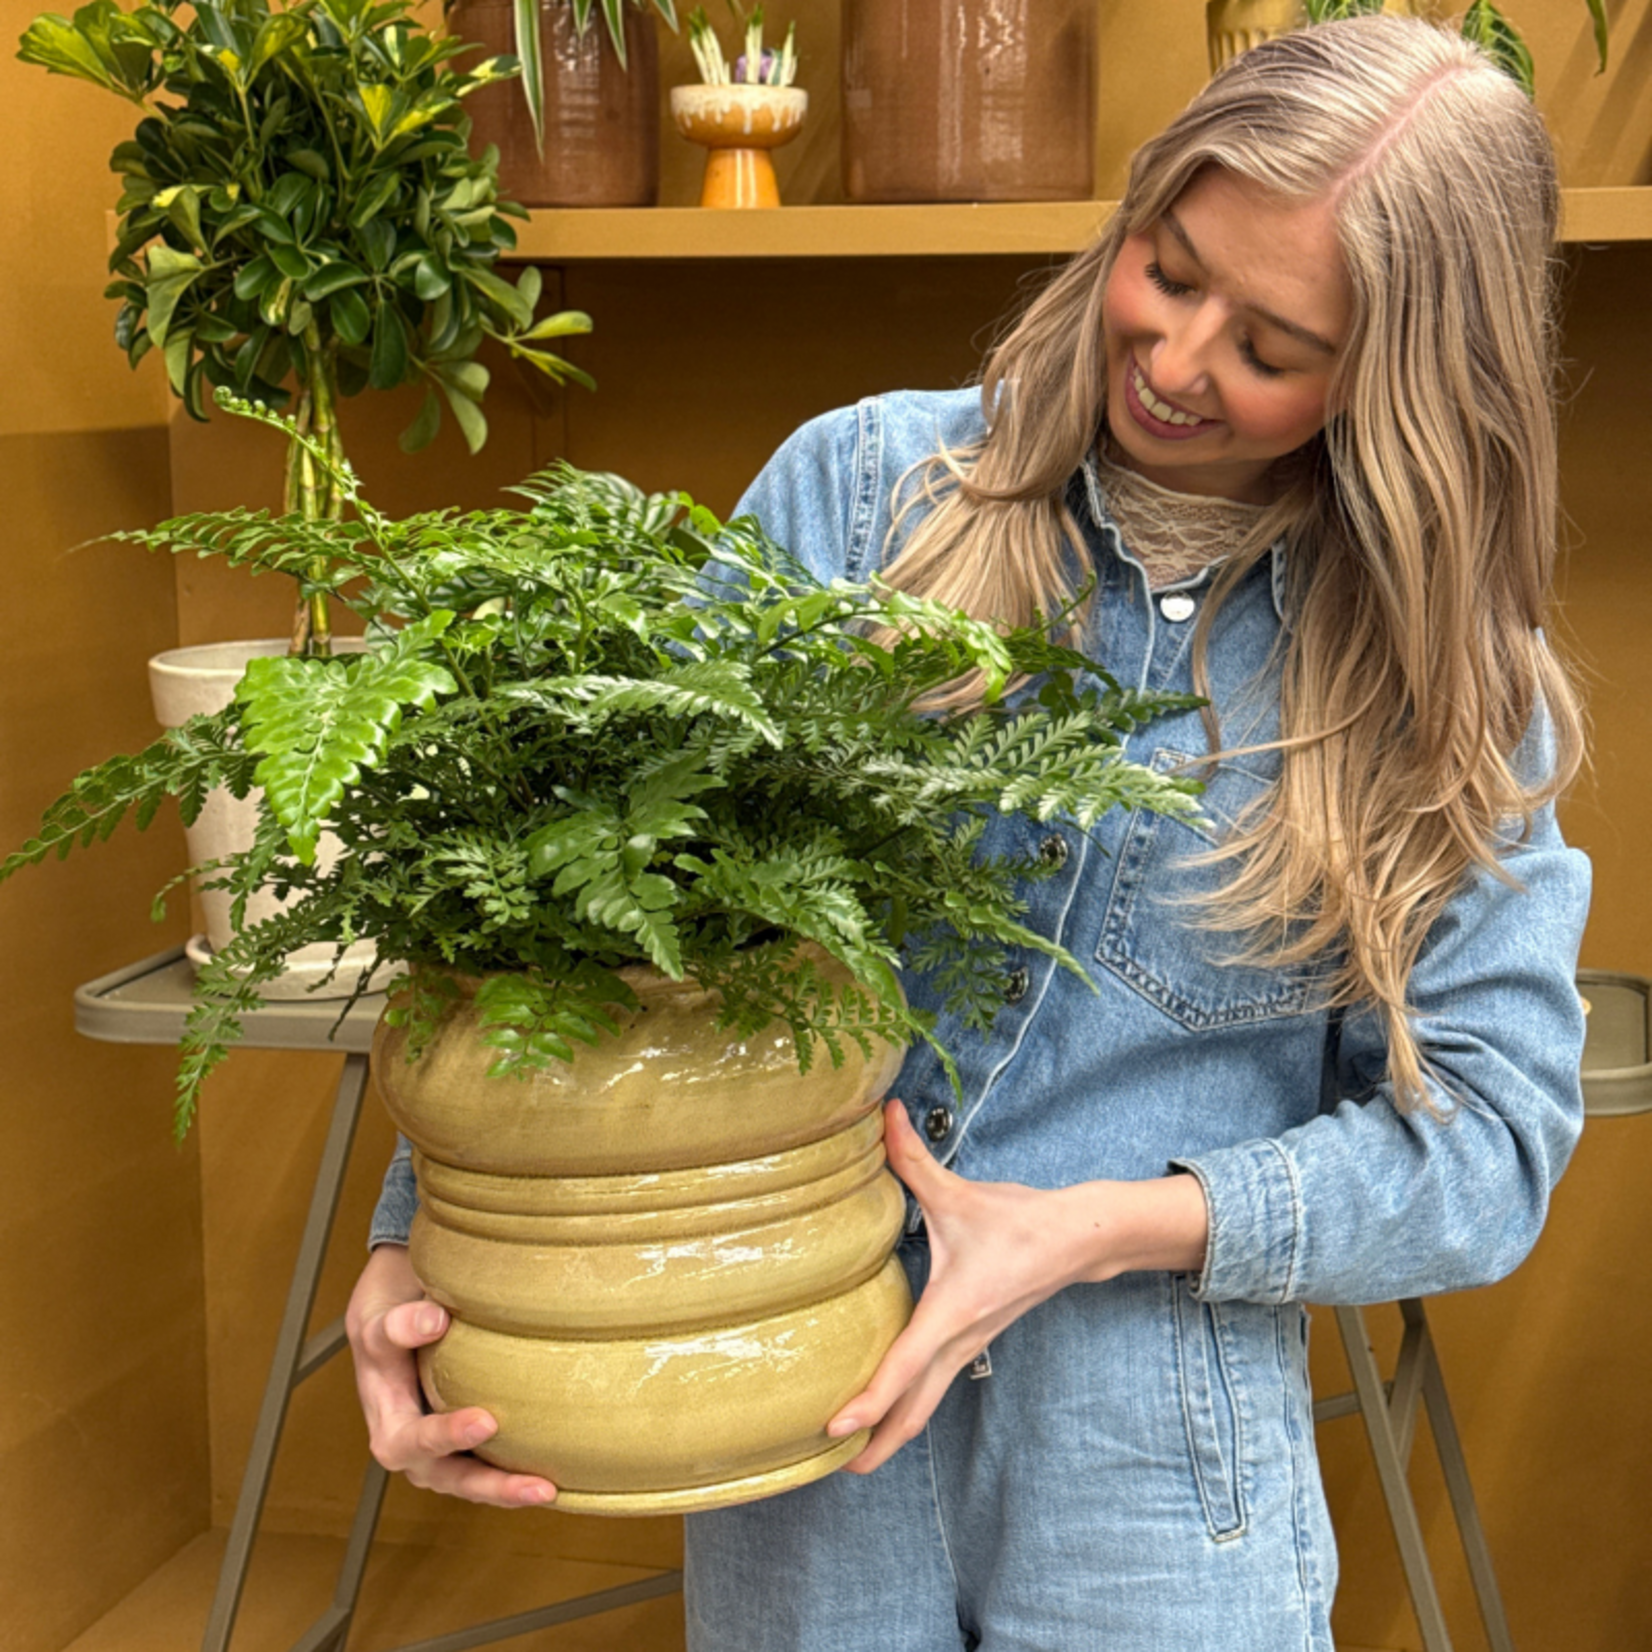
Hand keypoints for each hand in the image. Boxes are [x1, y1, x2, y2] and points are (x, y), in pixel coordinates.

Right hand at [345, 1243, 556, 1506]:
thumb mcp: (382, 1323)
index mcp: (390, 1430)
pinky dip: (519, 1476)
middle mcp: (416, 1456)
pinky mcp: (467, 1454)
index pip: (416, 1440)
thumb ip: (400, 1324)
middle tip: (536, 1484)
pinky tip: (557, 1477)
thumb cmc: (389, 1329)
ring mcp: (443, 1460)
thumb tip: (435, 1321)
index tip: (486, 1422)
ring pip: (478, 1486)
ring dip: (512, 1491)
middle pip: (454, 1480)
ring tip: (550, 1490)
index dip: (448, 1435)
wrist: (392, 1338)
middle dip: (494, 1485)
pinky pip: (493, 1473)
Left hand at [825, 1099, 1209, 1474]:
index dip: (869, 1399)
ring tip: (851, 1453)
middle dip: (875, 1444)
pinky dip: (908, 1407)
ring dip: (891, 1430)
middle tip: (830, 1467)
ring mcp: (969, 1347)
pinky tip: (887, 1405)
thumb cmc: (1018, 1220)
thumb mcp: (958, 1191)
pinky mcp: (973, 1342)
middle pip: (914, 1411)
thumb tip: (882, 1112)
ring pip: (926, 1405)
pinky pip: (935, 1387)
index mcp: (953, 1310)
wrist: (1077, 1239)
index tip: (834, 1425)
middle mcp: (960, 1339)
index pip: (904, 1366)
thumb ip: (912, 1157)